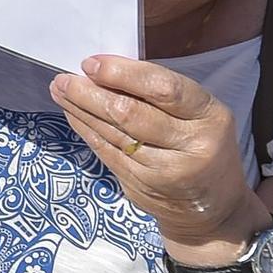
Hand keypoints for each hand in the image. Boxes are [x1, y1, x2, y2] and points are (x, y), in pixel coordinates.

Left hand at [50, 56, 268, 256]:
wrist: (212, 209)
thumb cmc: (200, 144)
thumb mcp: (198, 114)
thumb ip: (160, 93)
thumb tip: (106, 69)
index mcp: (210, 116)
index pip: (164, 89)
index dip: (123, 74)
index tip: (91, 64)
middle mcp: (190, 145)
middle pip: (131, 114)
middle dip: (90, 94)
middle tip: (65, 79)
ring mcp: (164, 171)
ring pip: (113, 134)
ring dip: (80, 109)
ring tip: (59, 90)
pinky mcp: (142, 187)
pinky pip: (106, 152)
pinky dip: (86, 130)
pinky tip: (72, 113)